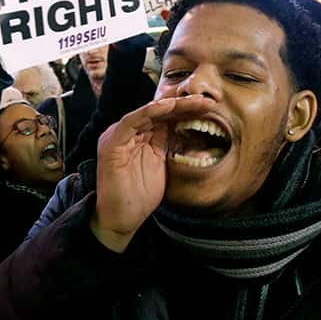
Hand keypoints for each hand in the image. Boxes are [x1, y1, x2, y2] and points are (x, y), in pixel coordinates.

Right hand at [90, 96, 204, 251]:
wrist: (120, 219)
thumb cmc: (138, 196)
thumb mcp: (160, 164)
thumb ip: (166, 144)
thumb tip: (184, 126)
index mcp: (138, 136)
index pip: (164, 117)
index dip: (186, 109)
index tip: (209, 106)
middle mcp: (127, 133)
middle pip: (158, 111)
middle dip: (184, 104)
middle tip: (208, 100)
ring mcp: (118, 137)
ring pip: (147, 112)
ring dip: (172, 105)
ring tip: (194, 101)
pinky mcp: (112, 144)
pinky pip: (131, 122)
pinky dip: (148, 112)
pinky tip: (166, 107)